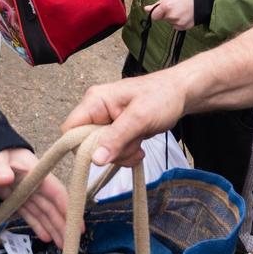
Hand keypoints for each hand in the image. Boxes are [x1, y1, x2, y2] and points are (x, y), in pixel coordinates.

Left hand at [0, 148, 69, 243]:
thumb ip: (0, 168)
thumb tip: (4, 179)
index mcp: (37, 173)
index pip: (56, 192)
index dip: (67, 208)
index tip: (76, 223)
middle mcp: (36, 185)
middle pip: (52, 207)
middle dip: (63, 225)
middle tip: (72, 243)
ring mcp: (27, 193)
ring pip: (43, 213)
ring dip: (53, 229)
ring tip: (62, 246)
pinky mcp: (17, 200)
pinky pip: (30, 214)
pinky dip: (38, 226)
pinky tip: (46, 237)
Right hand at [65, 71, 187, 167]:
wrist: (181, 94)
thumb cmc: (162, 97)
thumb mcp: (140, 118)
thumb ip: (116, 138)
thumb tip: (94, 159)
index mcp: (95, 101)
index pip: (70, 129)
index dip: (81, 146)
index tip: (103, 154)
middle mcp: (97, 111)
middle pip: (87, 144)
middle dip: (110, 151)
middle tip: (132, 145)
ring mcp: (106, 122)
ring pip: (101, 151)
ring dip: (121, 154)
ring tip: (139, 143)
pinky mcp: (116, 131)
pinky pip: (113, 151)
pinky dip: (126, 154)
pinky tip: (139, 147)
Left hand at [146, 0, 196, 30]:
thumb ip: (158, 3)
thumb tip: (146, 9)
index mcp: (167, 6)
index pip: (154, 16)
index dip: (155, 13)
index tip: (158, 10)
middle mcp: (172, 16)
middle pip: (163, 18)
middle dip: (166, 13)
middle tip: (175, 5)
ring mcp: (179, 23)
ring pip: (171, 22)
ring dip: (173, 17)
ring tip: (182, 8)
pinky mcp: (185, 27)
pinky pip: (178, 25)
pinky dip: (180, 21)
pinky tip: (186, 14)